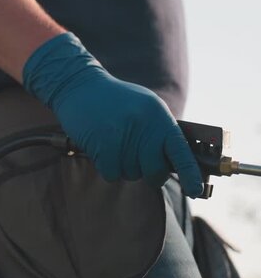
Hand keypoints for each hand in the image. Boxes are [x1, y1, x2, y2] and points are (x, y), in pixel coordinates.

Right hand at [23, 33, 203, 197]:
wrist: (80, 85)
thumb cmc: (114, 100)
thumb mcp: (144, 107)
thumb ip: (159, 131)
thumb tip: (173, 162)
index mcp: (159, 116)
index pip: (180, 150)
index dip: (190, 173)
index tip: (196, 191)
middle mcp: (144, 126)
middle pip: (155, 170)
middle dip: (150, 173)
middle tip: (140, 163)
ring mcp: (122, 136)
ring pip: (131, 173)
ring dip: (123, 166)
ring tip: (114, 144)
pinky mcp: (103, 145)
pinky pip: (112, 173)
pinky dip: (107, 167)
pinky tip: (102, 149)